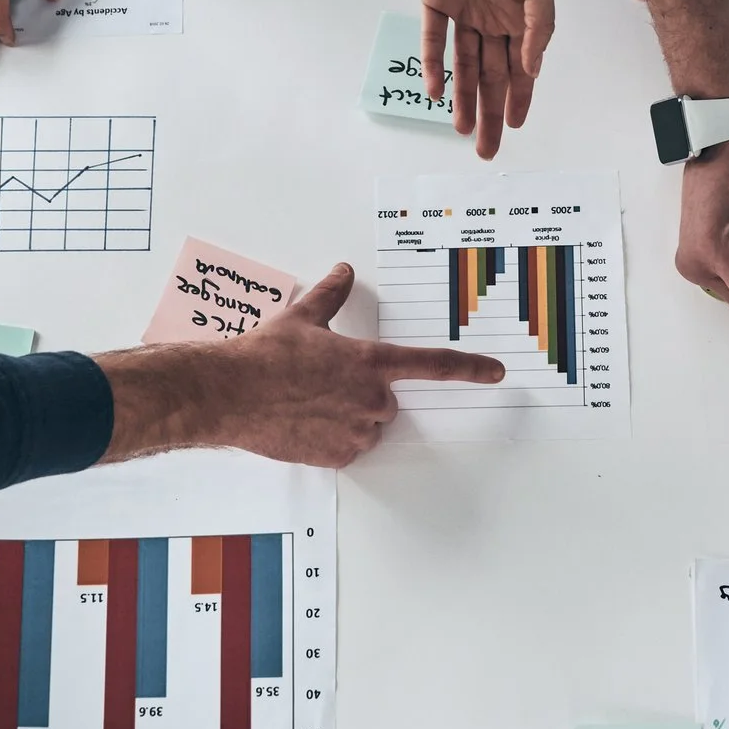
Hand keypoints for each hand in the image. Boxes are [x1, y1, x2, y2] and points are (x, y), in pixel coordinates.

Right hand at [92, 264, 504, 466]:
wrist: (231, 394)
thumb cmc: (264, 355)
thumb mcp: (302, 317)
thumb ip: (331, 295)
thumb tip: (343, 272)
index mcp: (370, 361)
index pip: (432, 364)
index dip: (469, 368)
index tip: (497, 372)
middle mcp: (372, 399)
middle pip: (387, 400)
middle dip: (362, 392)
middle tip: (322, 383)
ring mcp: (357, 431)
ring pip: (368, 425)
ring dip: (348, 416)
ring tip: (306, 403)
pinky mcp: (339, 456)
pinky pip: (349, 448)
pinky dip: (332, 439)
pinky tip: (303, 424)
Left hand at [419, 0, 556, 157]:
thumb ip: (539, 25)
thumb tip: (533, 68)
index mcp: (522, 13)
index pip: (521, 67)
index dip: (520, 98)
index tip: (516, 126)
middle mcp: (492, 17)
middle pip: (493, 75)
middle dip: (492, 112)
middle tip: (488, 149)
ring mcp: (463, 10)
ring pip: (465, 66)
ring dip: (465, 99)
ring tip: (464, 132)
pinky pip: (434, 40)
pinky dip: (435, 66)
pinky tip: (436, 93)